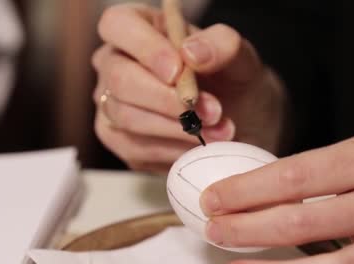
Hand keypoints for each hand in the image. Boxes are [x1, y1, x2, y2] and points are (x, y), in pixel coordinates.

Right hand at [92, 4, 286, 172]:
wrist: (241, 124)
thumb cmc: (232, 82)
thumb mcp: (240, 58)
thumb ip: (222, 46)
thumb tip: (192, 53)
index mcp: (139, 26)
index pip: (119, 25)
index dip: (145, 49)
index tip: (178, 71)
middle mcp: (116, 62)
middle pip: (119, 78)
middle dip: (167, 99)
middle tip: (211, 111)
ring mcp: (112, 102)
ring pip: (126, 116)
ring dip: (177, 128)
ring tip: (219, 131)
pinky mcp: (120, 139)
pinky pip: (135, 147)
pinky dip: (172, 149)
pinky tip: (199, 145)